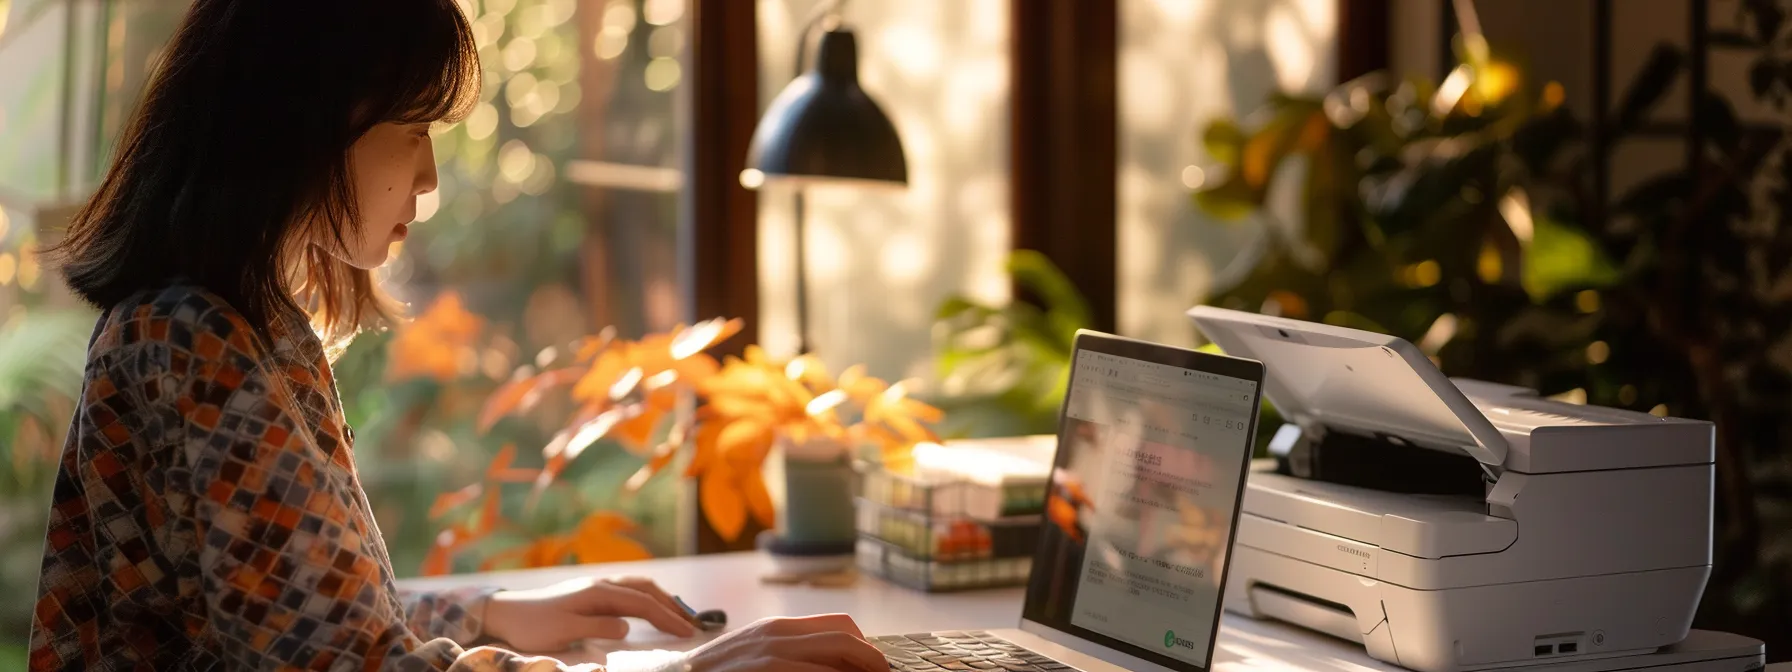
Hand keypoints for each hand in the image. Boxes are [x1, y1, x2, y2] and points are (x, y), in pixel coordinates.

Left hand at [482, 576, 698, 651]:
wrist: (508, 612)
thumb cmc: (533, 625)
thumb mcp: (564, 630)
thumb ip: (597, 627)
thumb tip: (627, 627)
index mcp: (598, 592)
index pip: (643, 603)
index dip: (667, 617)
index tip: (688, 632)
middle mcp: (602, 584)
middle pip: (647, 590)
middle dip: (672, 606)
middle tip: (693, 624)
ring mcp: (597, 586)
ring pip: (640, 586)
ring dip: (662, 599)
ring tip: (680, 615)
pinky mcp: (593, 592)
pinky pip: (630, 590)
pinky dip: (648, 597)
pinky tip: (652, 606)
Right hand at [684, 614, 885, 671]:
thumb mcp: (753, 654)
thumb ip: (788, 653)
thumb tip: (828, 663)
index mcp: (778, 628)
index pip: (840, 626)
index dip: (865, 647)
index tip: (875, 665)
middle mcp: (777, 635)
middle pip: (846, 638)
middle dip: (873, 660)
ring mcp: (771, 654)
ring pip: (837, 657)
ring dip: (859, 671)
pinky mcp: (766, 670)